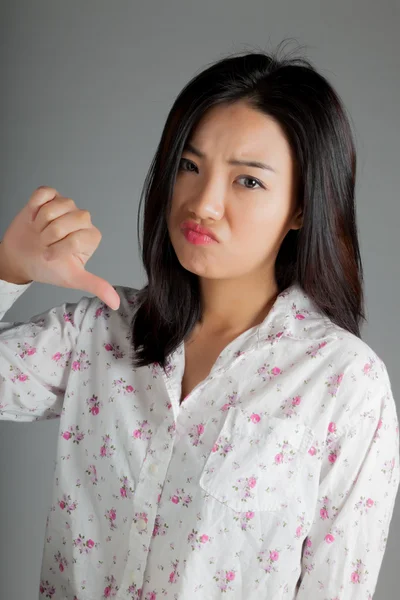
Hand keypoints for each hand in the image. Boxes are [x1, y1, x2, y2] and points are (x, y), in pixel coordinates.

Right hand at [0, 186, 119, 309]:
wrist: (21, 257)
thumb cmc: (48, 267)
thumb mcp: (73, 278)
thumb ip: (96, 286)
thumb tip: (115, 303)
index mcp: (90, 236)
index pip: (77, 238)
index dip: (59, 249)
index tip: (52, 256)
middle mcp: (82, 219)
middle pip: (67, 220)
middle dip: (49, 235)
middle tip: (45, 244)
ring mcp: (66, 205)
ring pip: (53, 207)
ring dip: (40, 223)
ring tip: (39, 232)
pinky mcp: (50, 195)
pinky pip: (43, 193)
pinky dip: (34, 206)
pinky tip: (34, 217)